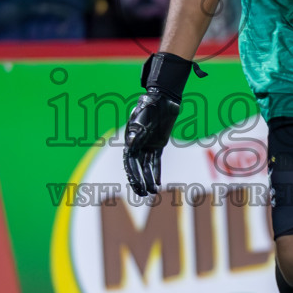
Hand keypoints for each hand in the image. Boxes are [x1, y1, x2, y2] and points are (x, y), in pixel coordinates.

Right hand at [124, 53, 201, 196]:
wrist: (163, 98)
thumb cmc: (150, 107)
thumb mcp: (143, 119)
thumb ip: (137, 132)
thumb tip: (131, 145)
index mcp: (130, 140)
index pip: (130, 162)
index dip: (133, 174)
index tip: (138, 185)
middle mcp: (137, 144)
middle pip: (137, 167)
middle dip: (139, 181)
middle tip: (142, 194)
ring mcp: (147, 145)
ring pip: (147, 166)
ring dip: (149, 179)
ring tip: (153, 193)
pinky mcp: (158, 144)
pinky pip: (156, 161)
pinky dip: (156, 172)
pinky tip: (158, 183)